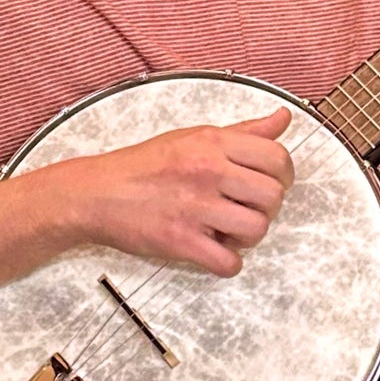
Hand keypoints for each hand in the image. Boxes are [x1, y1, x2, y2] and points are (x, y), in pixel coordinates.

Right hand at [57, 106, 295, 278]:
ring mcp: (195, 206)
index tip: (270, 185)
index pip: (277, 158)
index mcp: (213, 142)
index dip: (283, 177)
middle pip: (273, 196)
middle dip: (266, 209)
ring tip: (227, 230)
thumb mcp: (193, 136)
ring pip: (257, 230)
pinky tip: (213, 251)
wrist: (96, 193)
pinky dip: (227, 263)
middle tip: (244, 210)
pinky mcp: (181, 240)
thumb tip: (283, 117)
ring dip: (247, 237)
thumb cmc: (144, 165)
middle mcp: (208, 170)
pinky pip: (229, 262)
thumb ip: (243, 131)